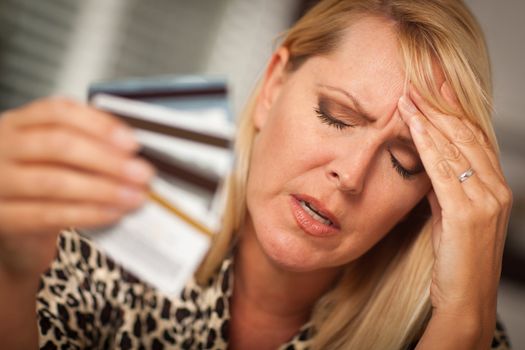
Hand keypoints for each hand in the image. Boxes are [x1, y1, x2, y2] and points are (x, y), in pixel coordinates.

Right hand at [0, 97, 154, 277]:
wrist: (14, 228)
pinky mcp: (1, 217)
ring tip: (134, 196)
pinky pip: (49, 214)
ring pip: (55, 181)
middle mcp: (2, 147)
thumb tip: (132, 150)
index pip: (58, 111)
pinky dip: (88, 213)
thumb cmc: (42, 183)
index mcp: (18, 123)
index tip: (132, 142)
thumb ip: (87, 145)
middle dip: (108, 159)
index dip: (99, 125)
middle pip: (58, 144)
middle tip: (141, 173)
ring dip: (104, 189)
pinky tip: (113, 213)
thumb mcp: (58, 157)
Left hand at [397, 83, 511, 343]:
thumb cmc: (455, 260)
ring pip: (455, 147)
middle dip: (440, 106)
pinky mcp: (468, 213)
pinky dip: (427, 143)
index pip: (473, 139)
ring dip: (429, 118)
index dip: (452, 112)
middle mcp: (495, 188)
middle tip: (418, 80)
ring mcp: (486, 200)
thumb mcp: (449, 217)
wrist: (464, 299)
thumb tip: (428, 163)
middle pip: (466, 136)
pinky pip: (444, 169)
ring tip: (408, 95)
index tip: (432, 89)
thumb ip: (444, 189)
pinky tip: (413, 124)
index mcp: (493, 187)